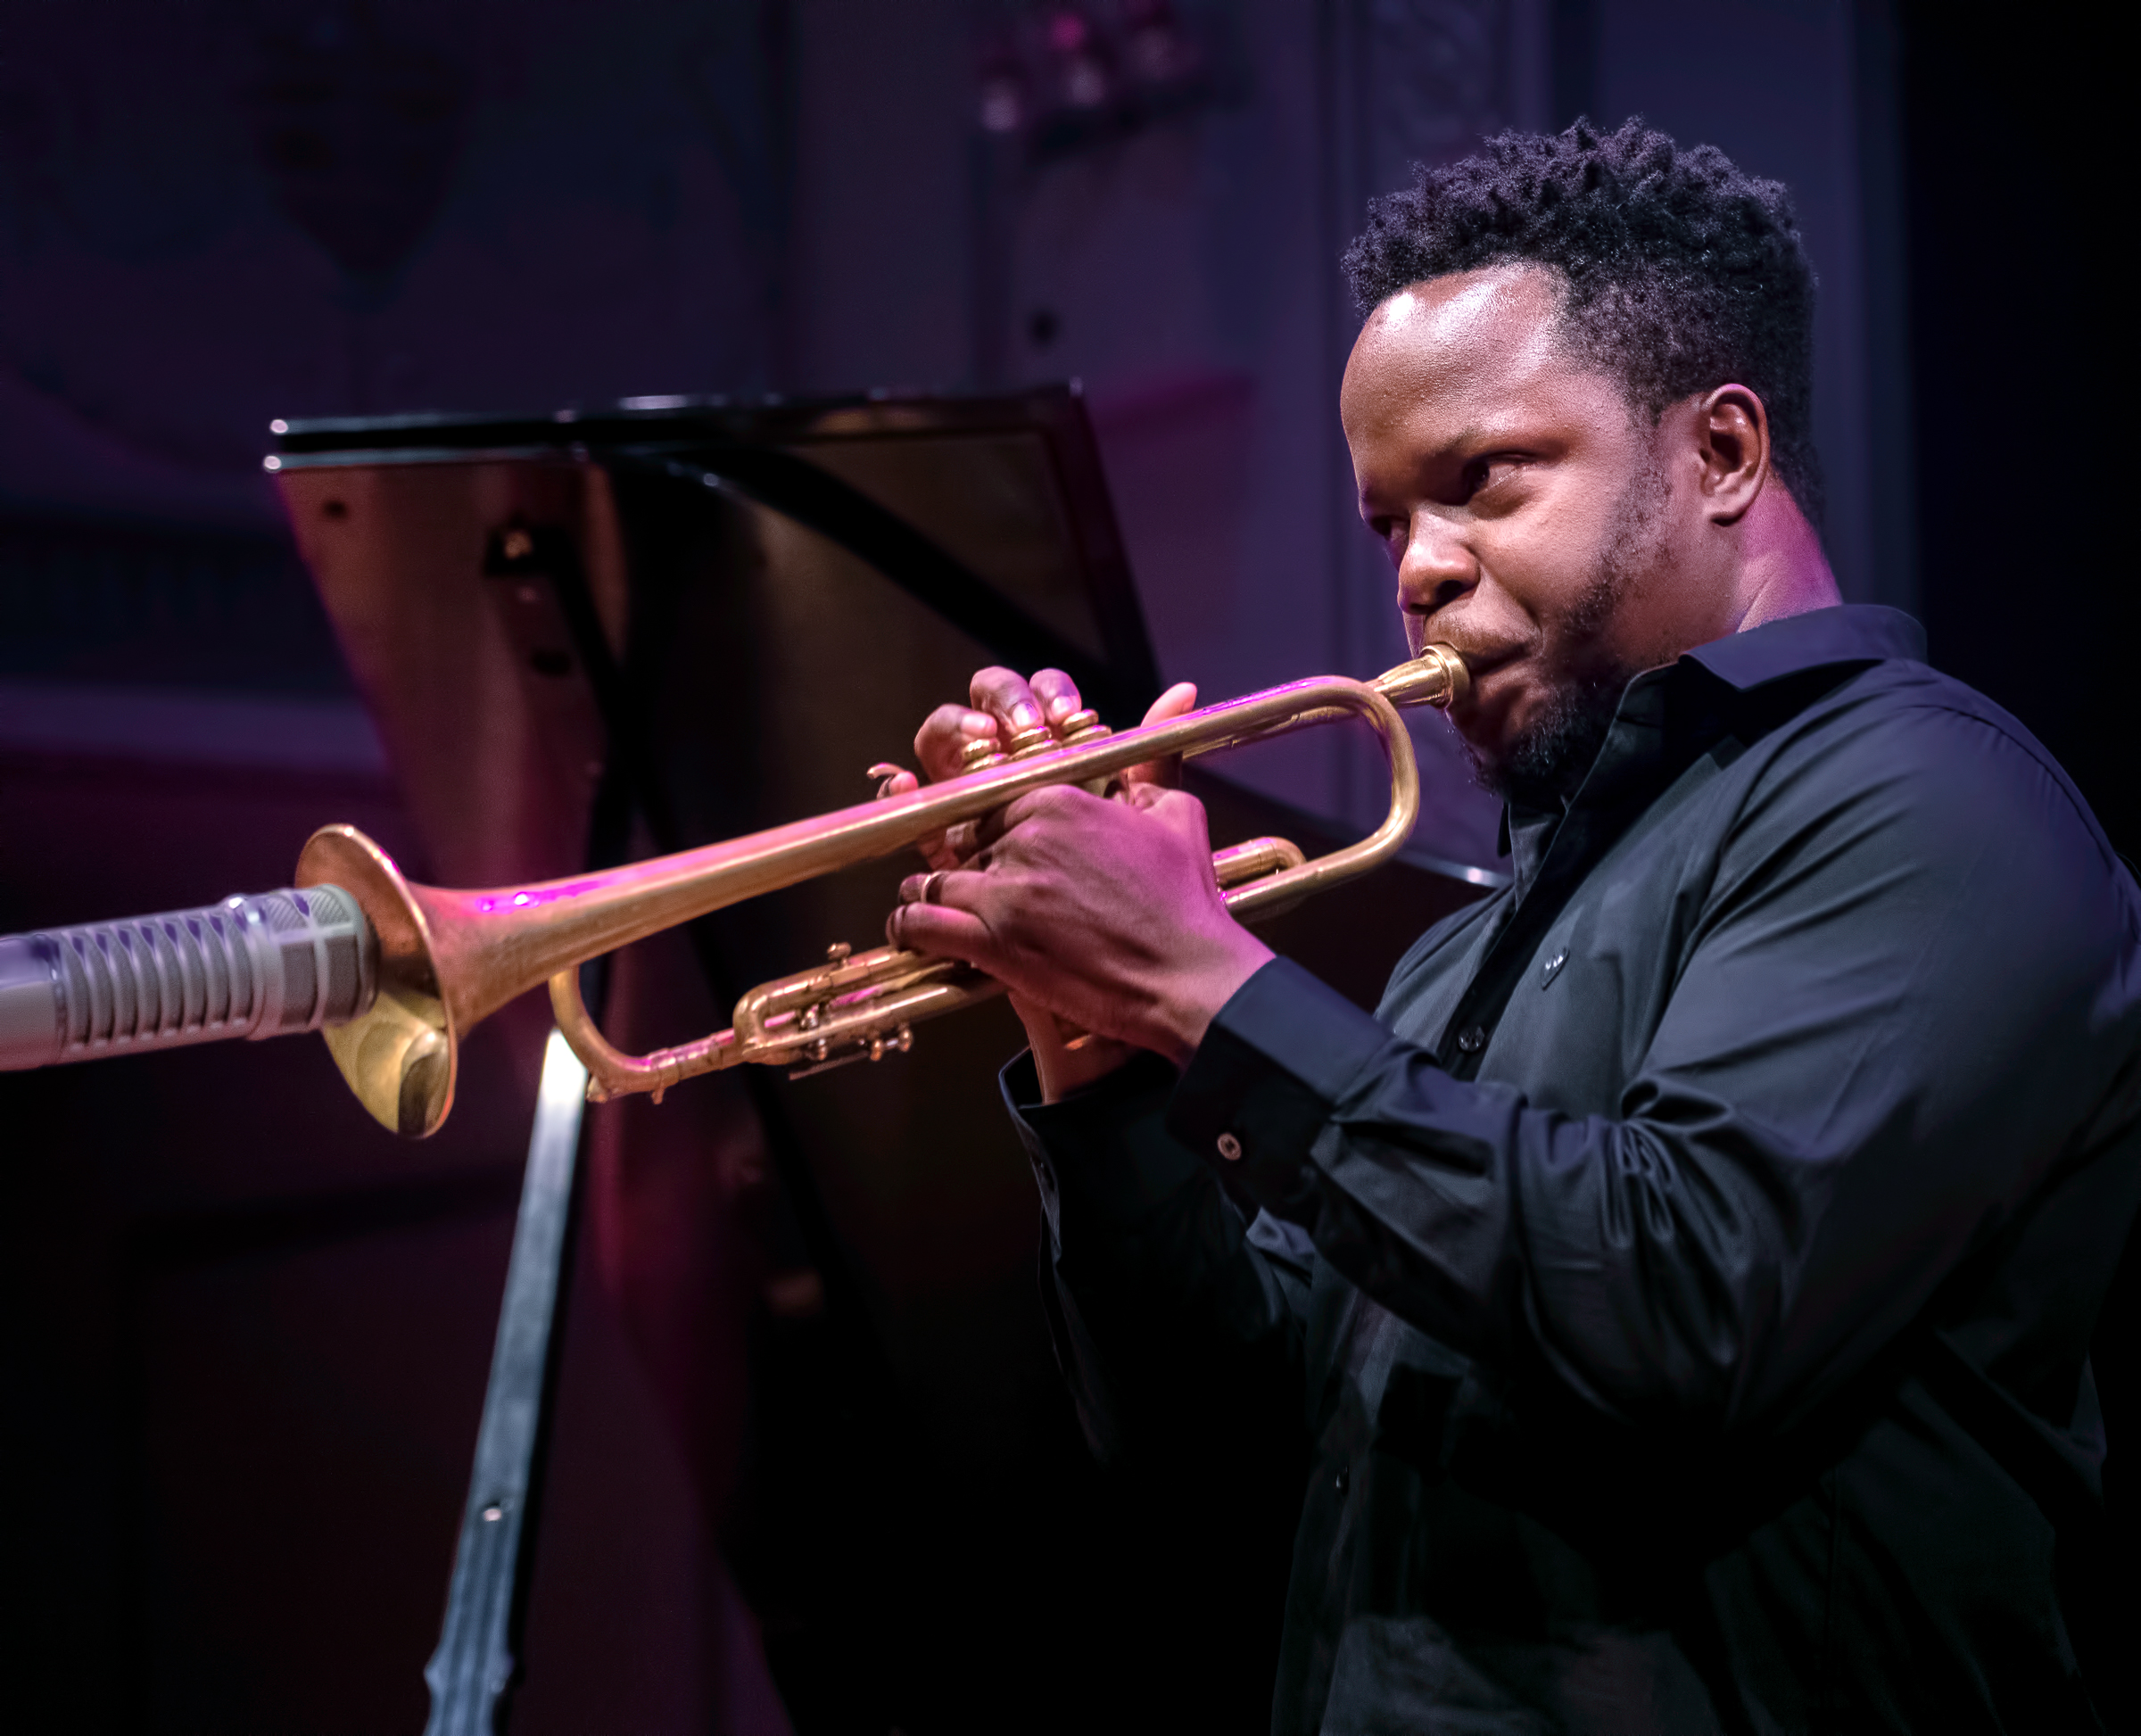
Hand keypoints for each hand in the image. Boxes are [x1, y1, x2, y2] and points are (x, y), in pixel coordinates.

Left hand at [874, 667, 1210, 1097]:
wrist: (1188, 977)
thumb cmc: (1185, 901)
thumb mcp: (1175, 814)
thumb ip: (1153, 759)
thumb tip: (1176, 697)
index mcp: (1060, 799)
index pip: (998, 802)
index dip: (997, 830)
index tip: (999, 849)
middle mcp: (1025, 836)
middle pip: (968, 841)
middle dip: (970, 863)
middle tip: (979, 886)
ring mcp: (1004, 889)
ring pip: (937, 878)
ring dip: (932, 893)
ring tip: (932, 906)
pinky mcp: (991, 939)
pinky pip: (921, 922)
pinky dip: (908, 926)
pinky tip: (910, 930)